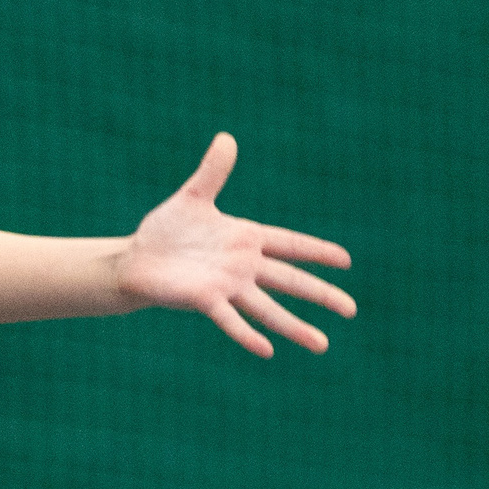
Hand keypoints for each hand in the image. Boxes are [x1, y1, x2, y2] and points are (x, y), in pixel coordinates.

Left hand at [116, 134, 354, 356]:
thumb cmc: (166, 229)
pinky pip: (230, 320)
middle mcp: (243, 266)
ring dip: (295, 326)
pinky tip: (268, 350)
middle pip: (290, 281)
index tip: (345, 261)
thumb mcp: (193, 196)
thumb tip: (226, 138)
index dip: (316, 251)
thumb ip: (213, 171)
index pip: (290, 244)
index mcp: (247, 239)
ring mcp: (227, 286)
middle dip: (321, 294)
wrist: (137, 257)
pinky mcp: (205, 300)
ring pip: (268, 308)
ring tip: (322, 345)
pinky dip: (247, 334)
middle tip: (351, 309)